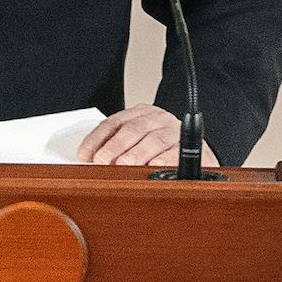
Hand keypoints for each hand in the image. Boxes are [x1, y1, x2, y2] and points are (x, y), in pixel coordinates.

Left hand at [76, 104, 219, 166]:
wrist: (197, 148)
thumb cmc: (161, 147)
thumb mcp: (138, 140)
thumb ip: (116, 147)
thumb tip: (91, 161)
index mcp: (139, 113)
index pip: (113, 123)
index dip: (97, 139)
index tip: (84, 155)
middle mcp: (157, 118)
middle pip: (132, 130)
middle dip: (114, 147)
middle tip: (102, 160)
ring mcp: (174, 131)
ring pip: (153, 140)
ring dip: (136, 154)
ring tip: (124, 165)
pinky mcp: (189, 147)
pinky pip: (176, 152)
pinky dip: (164, 161)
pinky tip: (153, 167)